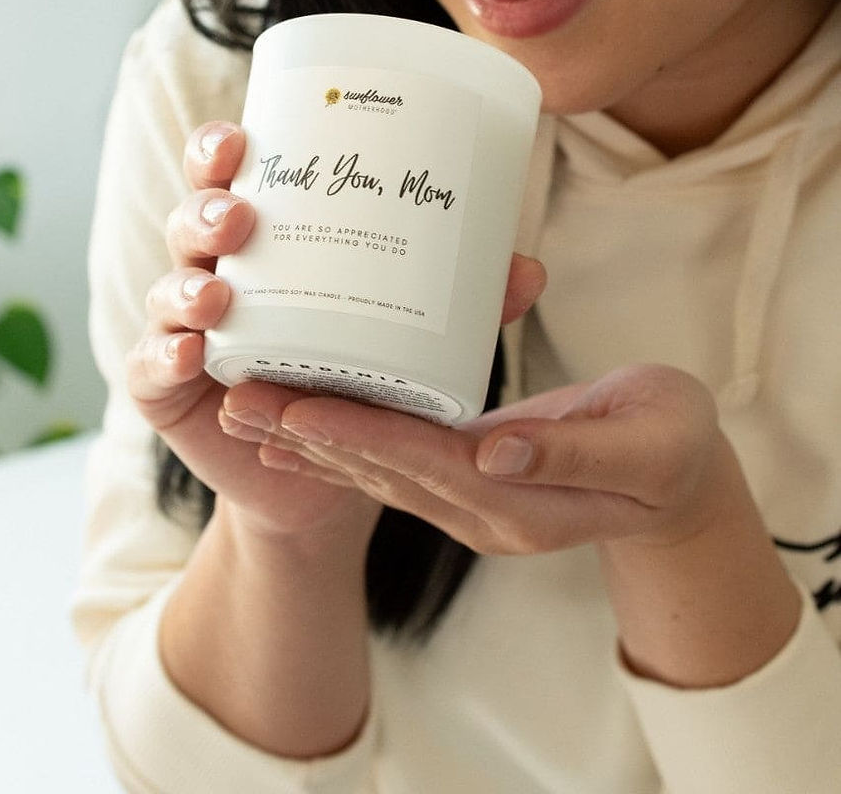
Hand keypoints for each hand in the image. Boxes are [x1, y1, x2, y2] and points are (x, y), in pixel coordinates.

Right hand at [126, 118, 548, 547]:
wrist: (325, 476)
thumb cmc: (357, 381)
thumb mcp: (405, 335)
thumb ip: (459, 304)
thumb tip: (528, 270)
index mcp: (264, 241)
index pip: (228, 177)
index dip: (220, 150)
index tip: (240, 139)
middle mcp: (215, 273)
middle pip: (190, 220)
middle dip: (206, 211)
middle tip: (240, 218)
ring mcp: (182, 329)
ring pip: (168, 287)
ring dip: (186, 286)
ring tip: (218, 297)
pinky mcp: (164, 388)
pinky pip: (150, 364)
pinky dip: (164, 355)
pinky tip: (190, 353)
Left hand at [221, 363, 728, 554]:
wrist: (680, 482)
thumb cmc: (672, 446)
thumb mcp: (644, 443)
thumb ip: (570, 452)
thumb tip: (495, 453)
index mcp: (520, 500)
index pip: (423, 464)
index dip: (358, 438)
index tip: (296, 412)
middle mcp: (480, 509)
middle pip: (378, 471)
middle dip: (306, 438)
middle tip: (235, 404)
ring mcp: (470, 501)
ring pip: (373, 471)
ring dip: (306, 444)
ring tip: (240, 411)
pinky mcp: (466, 479)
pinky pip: (390, 463)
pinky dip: (339, 446)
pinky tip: (294, 430)